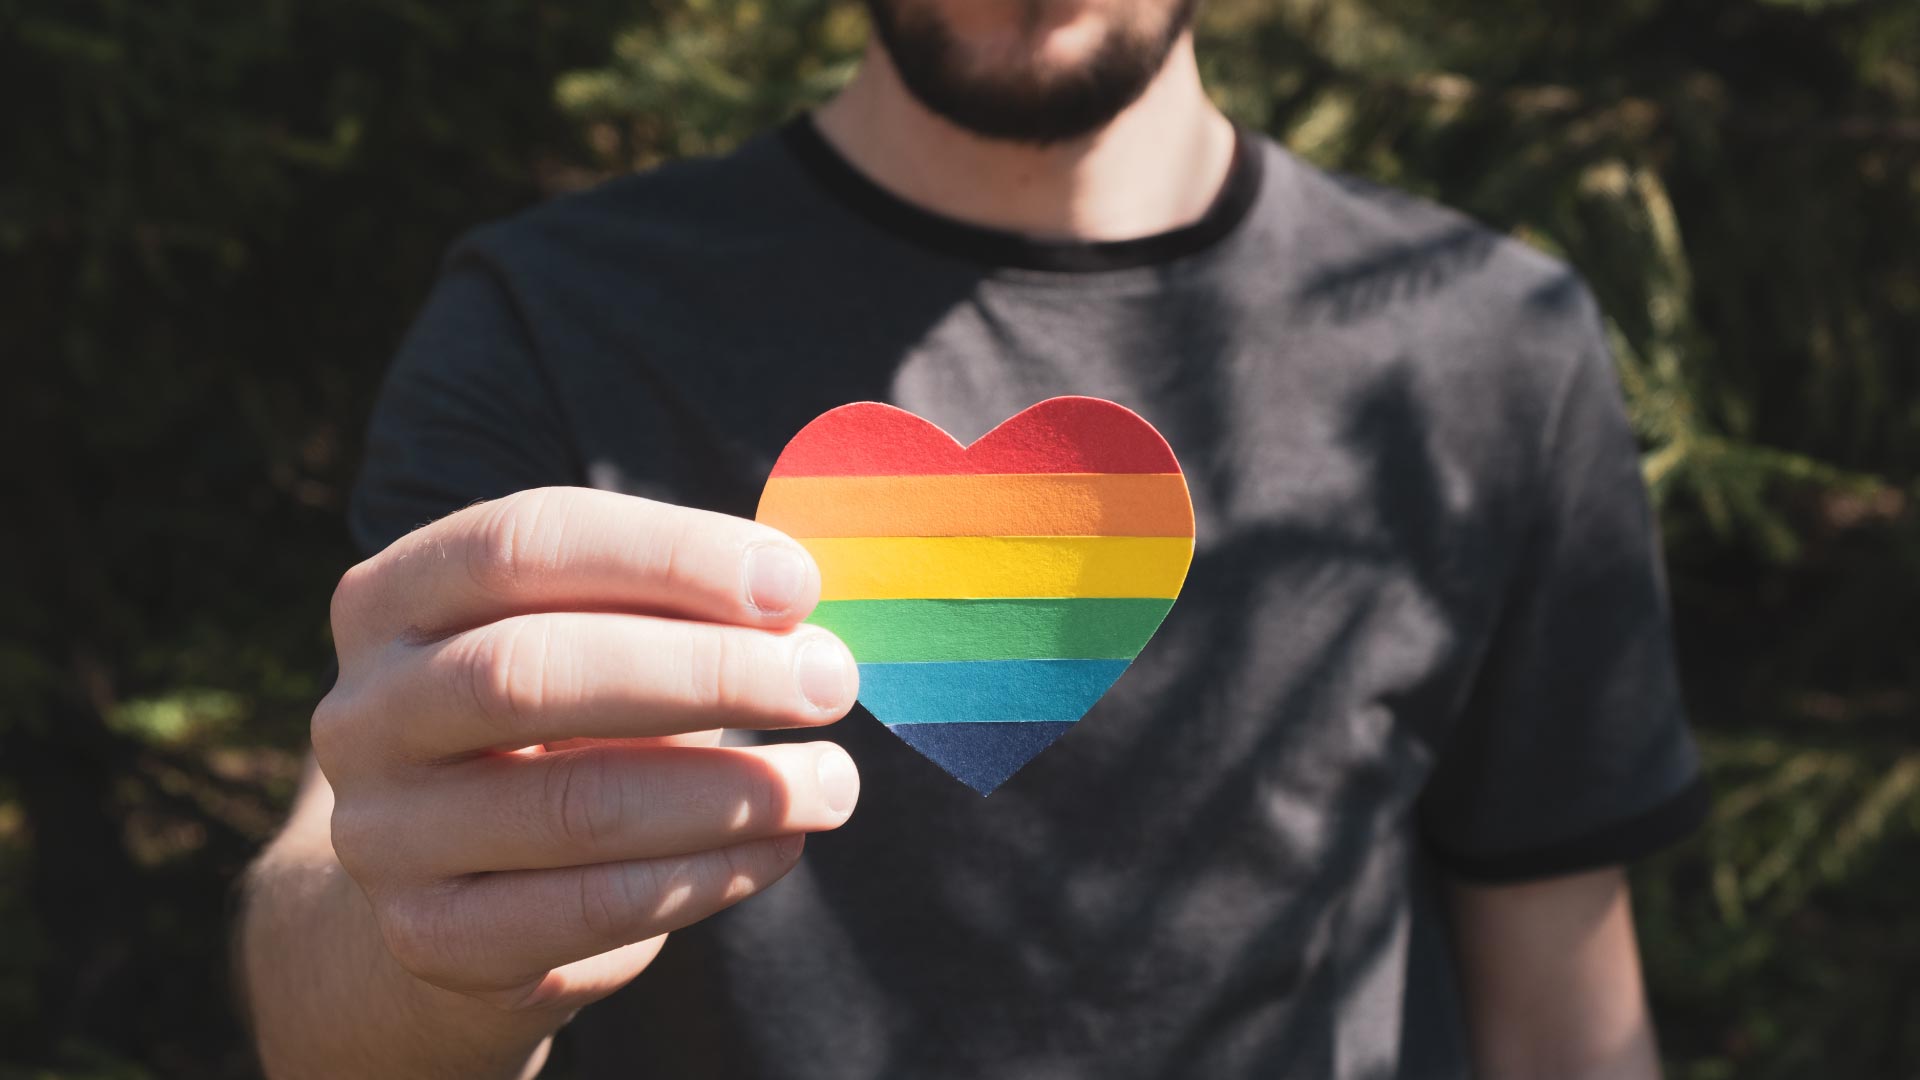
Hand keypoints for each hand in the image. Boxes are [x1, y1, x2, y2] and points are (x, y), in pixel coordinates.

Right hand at [314, 486, 859, 1014]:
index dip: (671, 556)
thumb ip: (671, 608)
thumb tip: (802, 608)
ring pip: (571, 804)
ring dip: (731, 792)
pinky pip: (589, 908)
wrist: (454, 883)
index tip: (799, 585)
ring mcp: (384, 833)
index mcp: (395, 596)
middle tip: (832, 680)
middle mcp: (365, 710)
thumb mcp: (592, 636)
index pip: (525, 542)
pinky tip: (781, 846)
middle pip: (533, 669)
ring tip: (835, 781)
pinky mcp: (432, 937)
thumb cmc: (560, 721)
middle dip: (707, 672)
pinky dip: (706, 876)